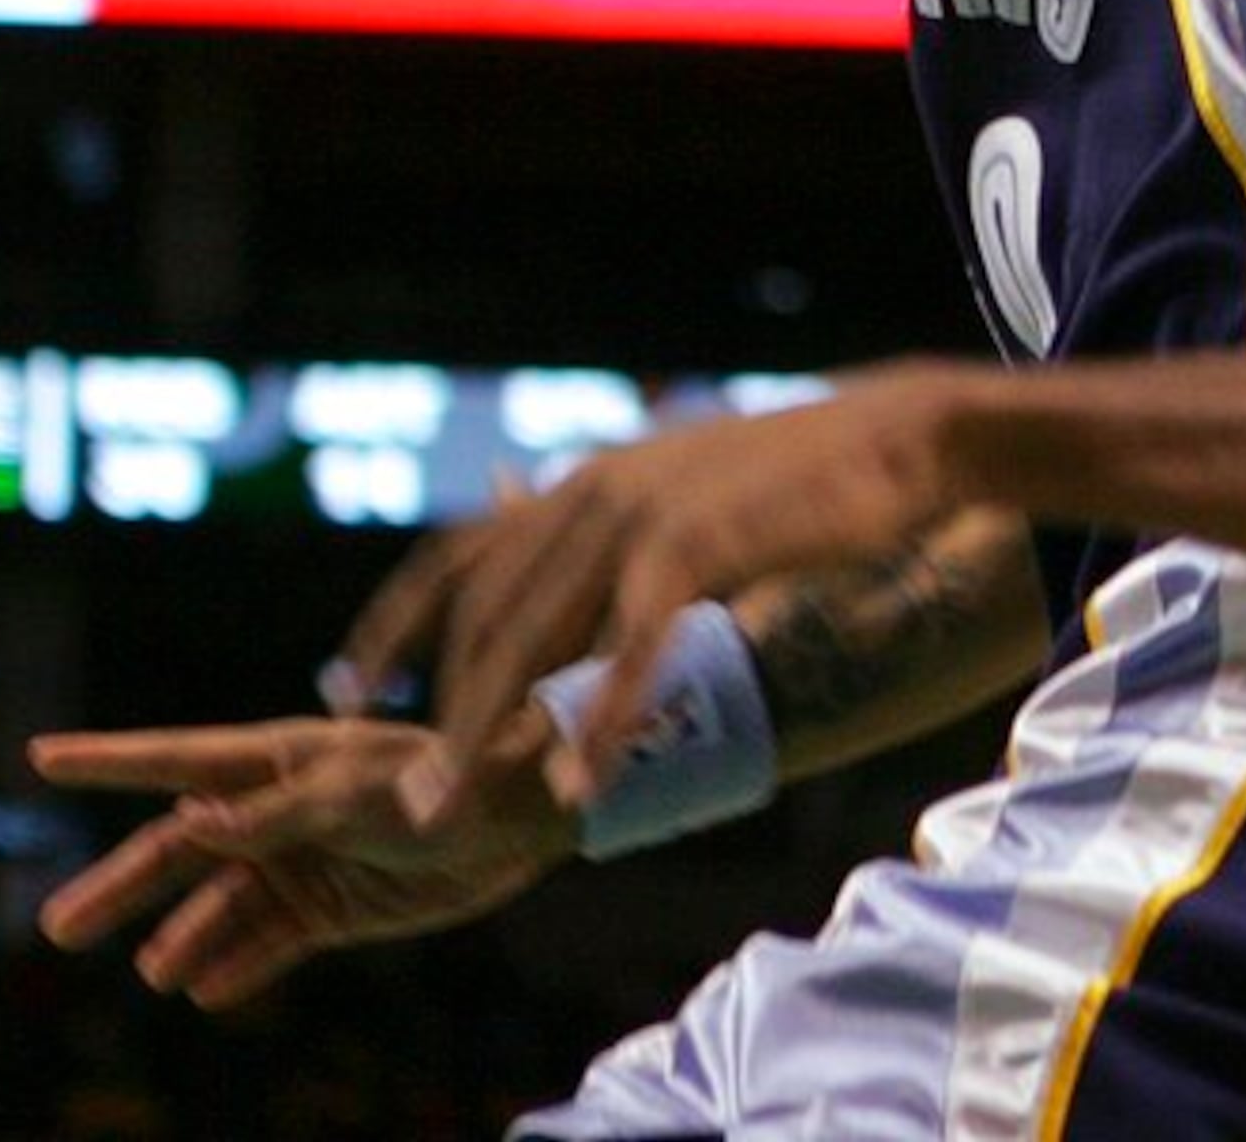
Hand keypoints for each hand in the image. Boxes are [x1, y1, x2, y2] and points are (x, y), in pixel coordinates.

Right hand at [27, 712, 574, 1007]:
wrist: (520, 821)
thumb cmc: (440, 780)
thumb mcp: (352, 793)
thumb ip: (272, 813)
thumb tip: (190, 821)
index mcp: (277, 758)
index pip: (175, 760)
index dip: (108, 760)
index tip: (41, 755)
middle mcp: (276, 810)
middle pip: (179, 851)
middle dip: (120, 886)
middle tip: (58, 928)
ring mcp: (300, 861)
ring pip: (219, 906)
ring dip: (183, 938)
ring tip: (156, 973)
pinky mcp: (332, 908)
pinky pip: (268, 944)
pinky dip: (238, 967)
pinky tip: (206, 992)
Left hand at [335, 366, 974, 812]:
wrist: (902, 439)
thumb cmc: (806, 481)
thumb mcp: (691, 500)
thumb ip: (626, 547)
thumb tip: (581, 616)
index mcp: (585, 479)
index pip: (457, 556)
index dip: (392, 625)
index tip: (343, 688)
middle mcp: (594, 487)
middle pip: (485, 614)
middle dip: (436, 711)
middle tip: (407, 798)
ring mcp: (641, 510)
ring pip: (536, 635)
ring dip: (487, 730)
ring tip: (450, 806)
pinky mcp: (696, 539)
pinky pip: (627, 646)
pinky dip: (596, 718)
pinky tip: (578, 780)